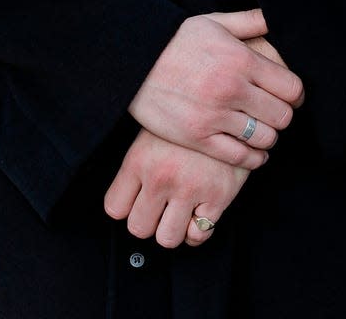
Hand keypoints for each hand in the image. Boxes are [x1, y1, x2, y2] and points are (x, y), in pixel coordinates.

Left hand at [105, 128, 250, 249]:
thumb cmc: (188, 118)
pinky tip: (198, 211)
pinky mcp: (217, 197)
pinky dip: (197, 230)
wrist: (230, 106)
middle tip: (159, 207)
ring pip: (167, 238)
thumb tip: (126, 198)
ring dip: (172, 229)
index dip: (126, 208)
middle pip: (138, 228)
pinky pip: (198, 236)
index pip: (114, 208)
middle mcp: (161, 176)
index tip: (135, 202)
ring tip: (178, 211)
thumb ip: (138, 164)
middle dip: (149, 221)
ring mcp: (189, 189)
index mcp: (140, 159)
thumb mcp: (155, 130)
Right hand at [128, 9, 304, 167]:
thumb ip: (250, 21)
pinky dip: (253, 158)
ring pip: (265, 139)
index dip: (295, 94)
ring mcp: (215, 116)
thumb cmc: (176, 40)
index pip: (292, 88)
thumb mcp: (213, 21)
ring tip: (260, 129)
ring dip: (267, 136)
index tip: (289, 95)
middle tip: (273, 112)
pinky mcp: (199, 137)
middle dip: (283, 115)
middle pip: (283, 116)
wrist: (133, 61)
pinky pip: (241, 157)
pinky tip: (252, 150)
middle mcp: (232, 88)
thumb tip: (277, 16)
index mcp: (241, 59)